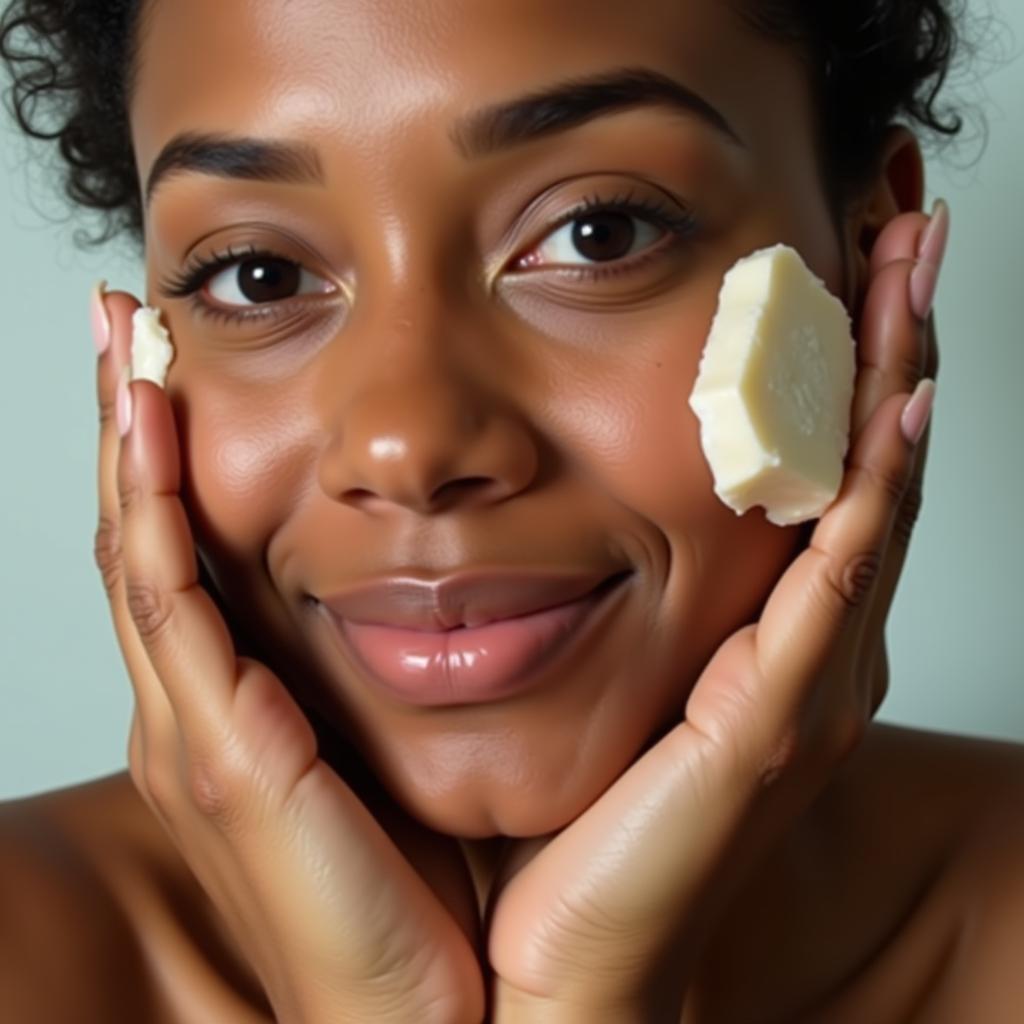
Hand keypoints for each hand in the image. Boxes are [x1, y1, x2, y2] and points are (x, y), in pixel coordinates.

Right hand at [92, 291, 484, 1023]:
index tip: (175, 361)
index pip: (190, 552)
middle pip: (146, 537)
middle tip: (124, 322)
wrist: (442, 1012)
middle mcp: (201, 707)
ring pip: (140, 556)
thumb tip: (451, 587)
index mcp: (242, 704)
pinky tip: (148, 438)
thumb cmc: (432, 886)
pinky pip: (171, 610)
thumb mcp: (403, 751)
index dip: (171, 457)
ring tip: (122, 345)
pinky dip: (150, 519)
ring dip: (126, 447)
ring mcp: (197, 730)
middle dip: (128, 426)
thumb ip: (397, 674)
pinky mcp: (223, 755)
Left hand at [484, 207, 945, 1020]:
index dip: (834, 365)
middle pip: (857, 460)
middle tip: (900, 223)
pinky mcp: (774, 720)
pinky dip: (872, 489)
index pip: (809, 470)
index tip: (833, 260)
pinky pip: (836, 579)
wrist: (575, 969)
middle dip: (884, 338)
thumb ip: (596, 604)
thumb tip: (540, 511)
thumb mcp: (587, 687)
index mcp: (751, 636)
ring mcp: (799, 681)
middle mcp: (796, 647)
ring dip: (892, 375)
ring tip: (910, 263)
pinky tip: (894, 403)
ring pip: (866, 495)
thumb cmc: (576, 832)